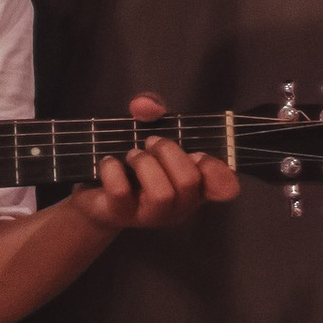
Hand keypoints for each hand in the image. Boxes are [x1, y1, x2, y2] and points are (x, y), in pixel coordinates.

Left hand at [68, 93, 241, 238]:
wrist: (97, 195)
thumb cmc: (133, 163)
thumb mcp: (147, 128)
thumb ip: (153, 107)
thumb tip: (146, 106)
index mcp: (195, 186)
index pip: (224, 187)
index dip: (216, 169)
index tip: (197, 153)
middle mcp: (179, 206)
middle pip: (188, 182)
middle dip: (168, 152)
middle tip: (150, 143)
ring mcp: (151, 216)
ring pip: (161, 194)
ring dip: (144, 163)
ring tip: (132, 156)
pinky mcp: (121, 215)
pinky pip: (121, 192)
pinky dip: (112, 170)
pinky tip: (109, 164)